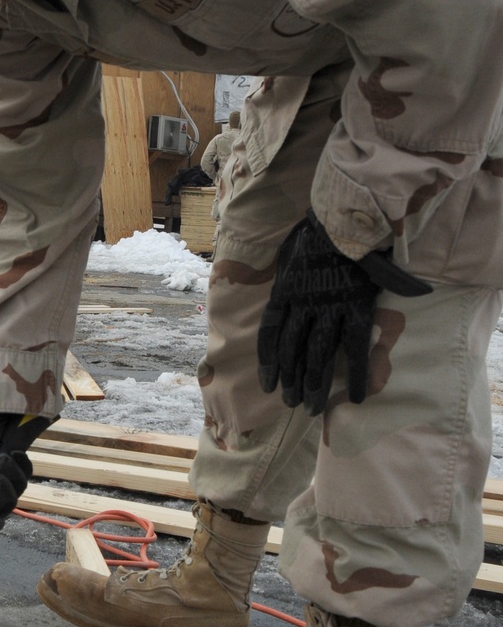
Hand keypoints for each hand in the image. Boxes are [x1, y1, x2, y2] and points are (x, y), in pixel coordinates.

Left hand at [257, 211, 431, 415]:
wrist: (346, 218)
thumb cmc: (318, 232)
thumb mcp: (289, 254)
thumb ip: (285, 275)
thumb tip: (280, 287)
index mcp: (284, 292)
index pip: (270, 334)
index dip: (268, 362)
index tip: (267, 383)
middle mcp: (302, 306)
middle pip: (292, 352)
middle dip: (291, 381)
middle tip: (291, 403)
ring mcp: (329, 310)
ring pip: (319, 357)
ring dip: (315, 386)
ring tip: (313, 408)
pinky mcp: (356, 310)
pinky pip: (355, 350)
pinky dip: (357, 375)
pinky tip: (358, 396)